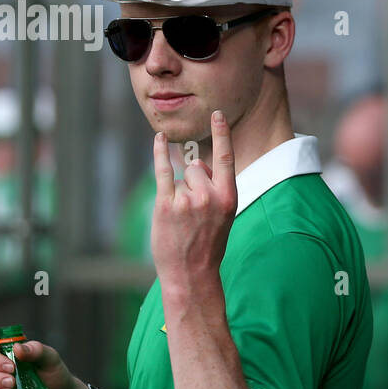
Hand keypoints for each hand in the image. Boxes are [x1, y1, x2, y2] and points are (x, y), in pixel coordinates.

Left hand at [151, 110, 237, 289]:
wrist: (191, 273)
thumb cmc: (207, 244)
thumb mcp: (223, 216)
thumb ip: (215, 188)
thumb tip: (196, 163)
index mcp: (229, 197)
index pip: (226, 158)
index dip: (222, 134)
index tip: (218, 114)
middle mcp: (210, 196)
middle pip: (197, 167)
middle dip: (192, 180)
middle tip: (193, 211)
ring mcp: (187, 200)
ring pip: (181, 176)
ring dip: (178, 190)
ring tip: (182, 218)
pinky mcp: (166, 204)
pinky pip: (163, 171)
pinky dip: (159, 153)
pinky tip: (158, 139)